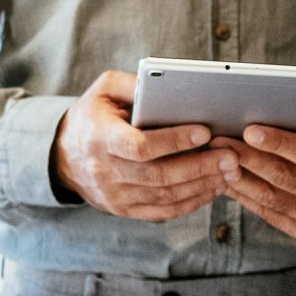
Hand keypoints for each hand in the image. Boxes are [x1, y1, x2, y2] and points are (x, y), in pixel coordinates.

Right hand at [50, 70, 233, 219]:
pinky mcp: (125, 210)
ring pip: (165, 197)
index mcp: (99, 138)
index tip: (204, 132)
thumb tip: (166, 83)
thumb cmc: (93, 116)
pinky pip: (163, 212)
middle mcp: (105, 172)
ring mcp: (115, 196)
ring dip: (202, 186)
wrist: (64, 156)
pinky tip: (213, 188)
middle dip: (199, 167)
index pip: (139, 146)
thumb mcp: (103, 90)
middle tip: (231, 156)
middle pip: (158, 176)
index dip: (173, 141)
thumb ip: (133, 84)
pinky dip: (192, 202)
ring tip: (230, 172)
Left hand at [219, 109, 295, 242]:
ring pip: (271, 197)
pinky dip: (245, 196)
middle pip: (282, 176)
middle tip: (221, 142)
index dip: (279, 142)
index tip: (250, 130)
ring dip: (241, 179)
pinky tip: (227, 180)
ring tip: (218, 161)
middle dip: (249, 158)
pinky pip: (268, 212)